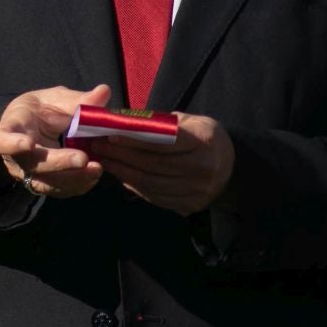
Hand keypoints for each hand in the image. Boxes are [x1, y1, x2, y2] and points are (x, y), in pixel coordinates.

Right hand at [0, 84, 110, 198]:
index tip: (27, 143)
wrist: (37, 129)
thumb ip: (78, 99)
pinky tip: (93, 175)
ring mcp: (27, 173)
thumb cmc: (40, 110)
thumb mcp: (55, 99)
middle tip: (83, 158)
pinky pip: (59, 190)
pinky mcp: (43, 184)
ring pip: (46, 183)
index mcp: (10, 129)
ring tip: (97, 168)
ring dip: (72, 178)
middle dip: (59, 163)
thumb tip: (104, 91)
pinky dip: (78, 185)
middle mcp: (14, 156)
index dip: (10, 143)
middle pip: (31, 165)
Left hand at [92, 113, 233, 214]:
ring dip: (122, 172)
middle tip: (97, 147)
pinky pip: (155, 197)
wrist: (229, 164)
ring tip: (103, 161)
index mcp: (204, 141)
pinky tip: (120, 176)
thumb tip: (118, 123)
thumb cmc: (200, 136)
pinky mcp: (191, 205)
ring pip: (151, 183)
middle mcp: (205, 168)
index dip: (134, 139)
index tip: (110, 135)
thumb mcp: (187, 121)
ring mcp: (199, 190)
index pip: (164, 141)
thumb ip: (158, 123)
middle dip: (121, 156)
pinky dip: (134, 187)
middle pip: (153, 164)